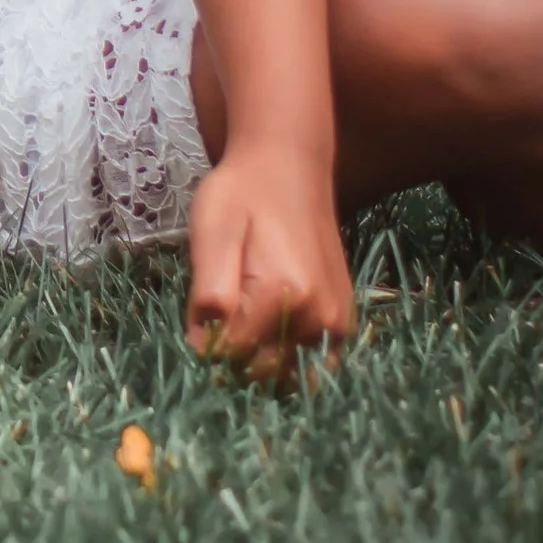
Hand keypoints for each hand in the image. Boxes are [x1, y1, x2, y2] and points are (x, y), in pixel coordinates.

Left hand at [185, 140, 354, 383]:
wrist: (290, 168)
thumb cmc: (242, 194)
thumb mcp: (212, 232)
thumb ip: (208, 294)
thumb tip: (202, 350)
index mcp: (283, 293)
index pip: (232, 353)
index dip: (206, 344)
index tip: (198, 321)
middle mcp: (318, 316)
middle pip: (262, 372)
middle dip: (233, 358)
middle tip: (220, 320)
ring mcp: (336, 322)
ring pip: (288, 374)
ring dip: (262, 363)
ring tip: (246, 325)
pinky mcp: (343, 321)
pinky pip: (314, 364)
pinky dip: (289, 360)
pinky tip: (271, 332)